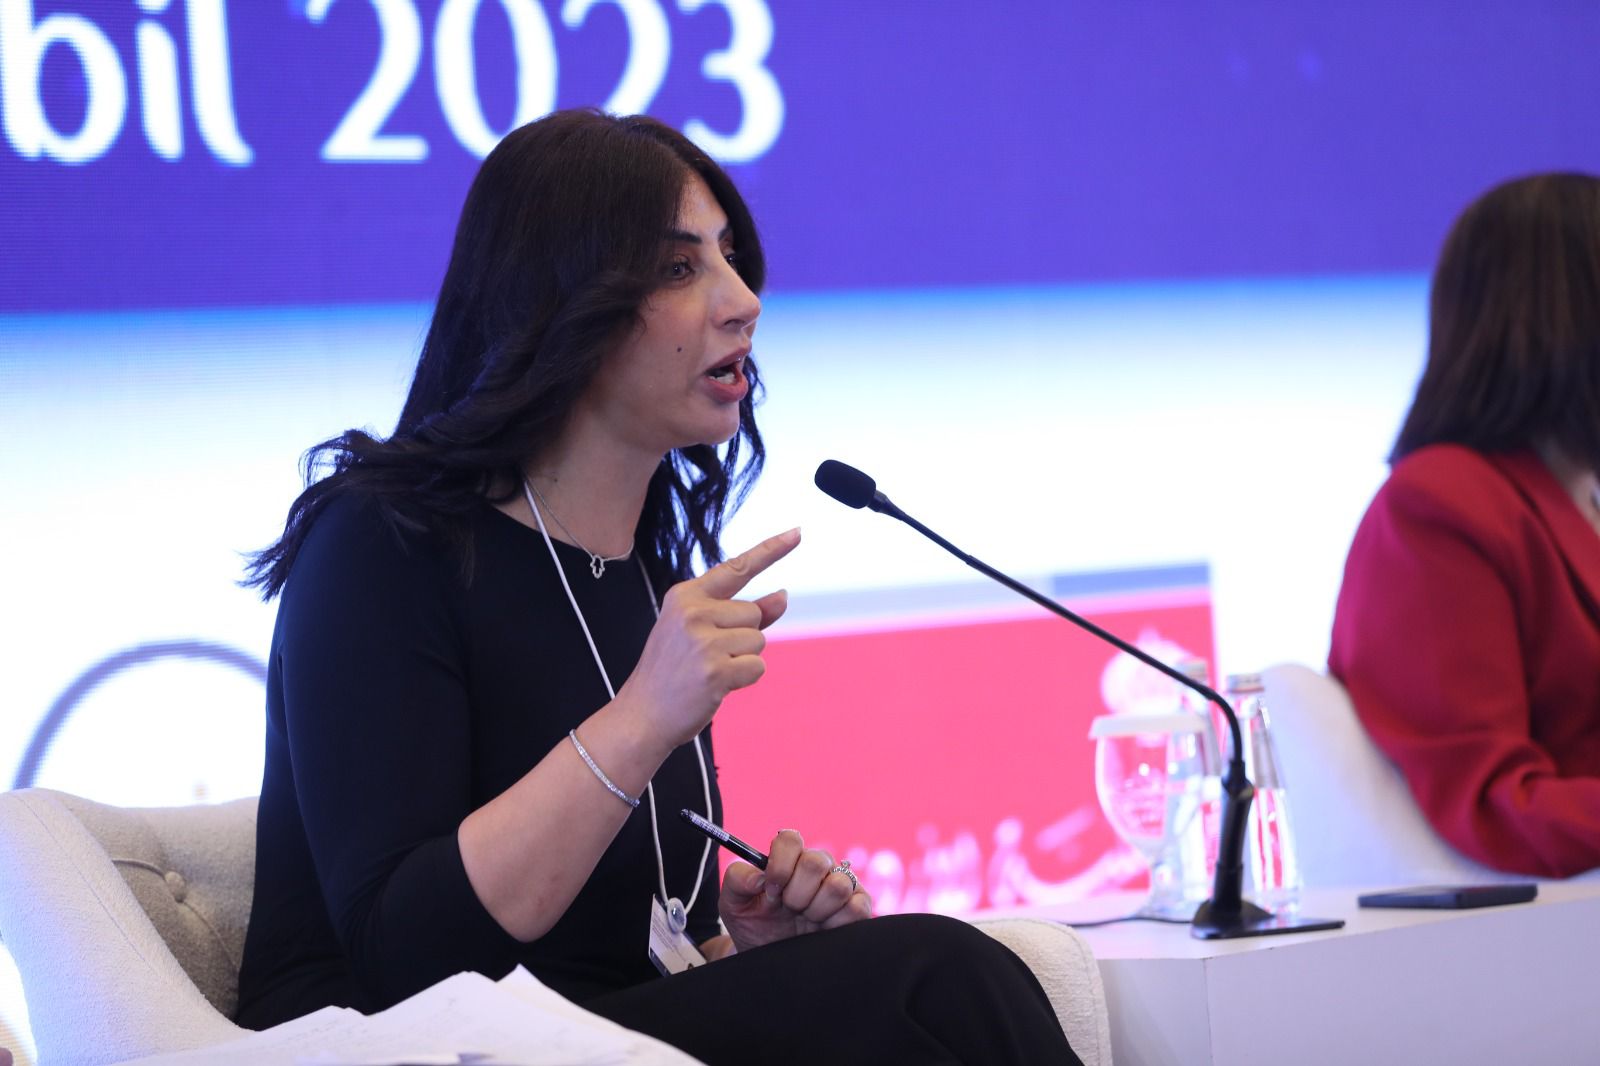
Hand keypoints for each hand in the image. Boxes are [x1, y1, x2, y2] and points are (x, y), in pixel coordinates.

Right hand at [620, 529, 797, 748]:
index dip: (770, 550)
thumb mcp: (700, 631)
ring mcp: (702, 641)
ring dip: (742, 660)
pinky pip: (757, 667)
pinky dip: (743, 679)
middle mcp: (692, 611)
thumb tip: (783, 595)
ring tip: (708, 671)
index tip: (798, 532)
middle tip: (707, 657)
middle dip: (742, 637)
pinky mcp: (714, 670)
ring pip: (758, 641)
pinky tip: (716, 686)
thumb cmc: (674, 671)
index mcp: (685, 596)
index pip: (736, 568)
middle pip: (754, 614)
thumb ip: (743, 612)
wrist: (643, 714)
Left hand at [718, 829, 873, 951]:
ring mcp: (842, 884)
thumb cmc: (755, 926)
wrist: (772, 959)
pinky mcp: (860, 906)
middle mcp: (818, 865)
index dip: (779, 866)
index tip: (770, 891)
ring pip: (838, 885)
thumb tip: (758, 877)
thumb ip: (736, 880)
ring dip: (816, 910)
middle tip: (788, 909)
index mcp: (789, 857)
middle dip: (796, 895)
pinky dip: (836, 923)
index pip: (790, 839)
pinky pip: (857, 907)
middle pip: (816, 862)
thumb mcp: (733, 905)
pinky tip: (823, 929)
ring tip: (805, 920)